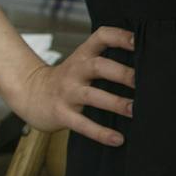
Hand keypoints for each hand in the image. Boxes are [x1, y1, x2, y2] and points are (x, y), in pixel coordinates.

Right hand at [9, 25, 136, 145]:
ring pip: (92, 95)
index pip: (101, 37)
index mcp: (83, 55)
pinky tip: (117, 139)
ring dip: (115, 102)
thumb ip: (105, 60)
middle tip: (145, 82)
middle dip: (122, 73)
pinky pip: (82, 124)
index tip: (139, 41)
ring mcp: (67, 93)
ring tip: (135, 110)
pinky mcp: (61, 114)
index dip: (120, 36)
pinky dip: (100, 132)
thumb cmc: (67, 80)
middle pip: (99, 66)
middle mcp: (75, 71)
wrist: (30, 94)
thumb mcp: (81, 63)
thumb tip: (146, 65)